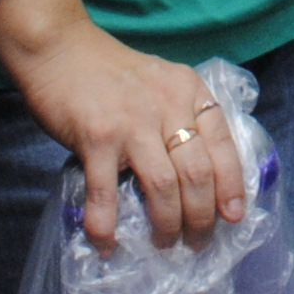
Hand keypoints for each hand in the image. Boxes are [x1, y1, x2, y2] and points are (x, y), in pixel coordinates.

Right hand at [0, 0, 247, 250]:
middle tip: (196, 241)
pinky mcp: (96, 137)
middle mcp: (168, 105)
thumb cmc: (111, 73)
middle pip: (198, 173)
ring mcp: (132, 122)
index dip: (232, 186)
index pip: (224, 144)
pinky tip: (107, 244)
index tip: (233, 216)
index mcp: (189, 91)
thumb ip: (181, 116)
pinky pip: (106, 193)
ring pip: (164, 186)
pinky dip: (107, 226)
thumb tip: (199, 176)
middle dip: (201, 217)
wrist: (59, 49)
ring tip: (164, 244)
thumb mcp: (162, 83)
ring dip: (167, 225)